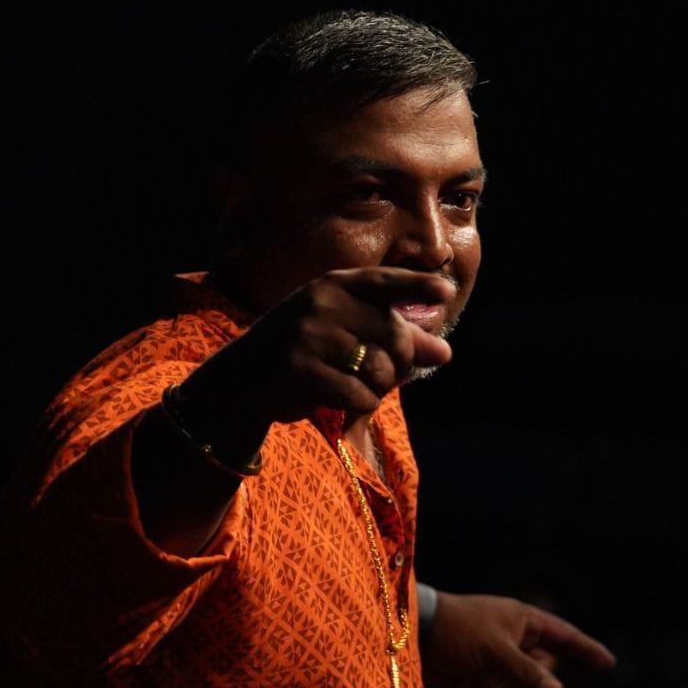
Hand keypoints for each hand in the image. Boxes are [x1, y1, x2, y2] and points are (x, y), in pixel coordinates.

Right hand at [185, 266, 454, 447]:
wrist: (243, 377)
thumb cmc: (306, 349)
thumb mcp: (347, 331)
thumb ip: (396, 338)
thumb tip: (444, 353)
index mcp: (335, 285)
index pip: (385, 282)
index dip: (417, 286)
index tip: (445, 294)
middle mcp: (321, 303)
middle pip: (395, 337)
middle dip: (401, 363)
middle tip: (387, 374)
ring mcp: (308, 336)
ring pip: (381, 370)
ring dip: (380, 388)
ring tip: (356, 385)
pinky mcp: (301, 371)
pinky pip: (360, 395)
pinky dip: (361, 405)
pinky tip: (343, 400)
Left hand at [423, 592, 615, 687]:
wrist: (412, 636)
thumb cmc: (456, 630)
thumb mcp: (494, 650)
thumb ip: (526, 673)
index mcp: (521, 621)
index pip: (563, 635)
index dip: (586, 649)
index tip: (608, 664)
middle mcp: (512, 640)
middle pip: (543, 668)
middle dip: (536, 682)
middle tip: (512, 681)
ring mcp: (495, 661)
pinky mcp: (478, 679)